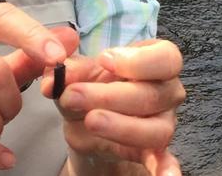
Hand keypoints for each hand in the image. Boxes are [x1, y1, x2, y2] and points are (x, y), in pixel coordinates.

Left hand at [43, 39, 185, 175]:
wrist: (86, 120)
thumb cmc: (91, 87)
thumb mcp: (77, 73)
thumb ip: (69, 70)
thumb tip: (54, 78)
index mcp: (156, 62)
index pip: (165, 57)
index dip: (138, 60)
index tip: (104, 61)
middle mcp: (167, 91)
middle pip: (153, 95)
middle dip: (110, 96)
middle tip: (74, 95)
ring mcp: (163, 122)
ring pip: (156, 130)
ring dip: (121, 127)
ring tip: (90, 121)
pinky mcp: (154, 151)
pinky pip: (163, 161)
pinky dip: (165, 170)